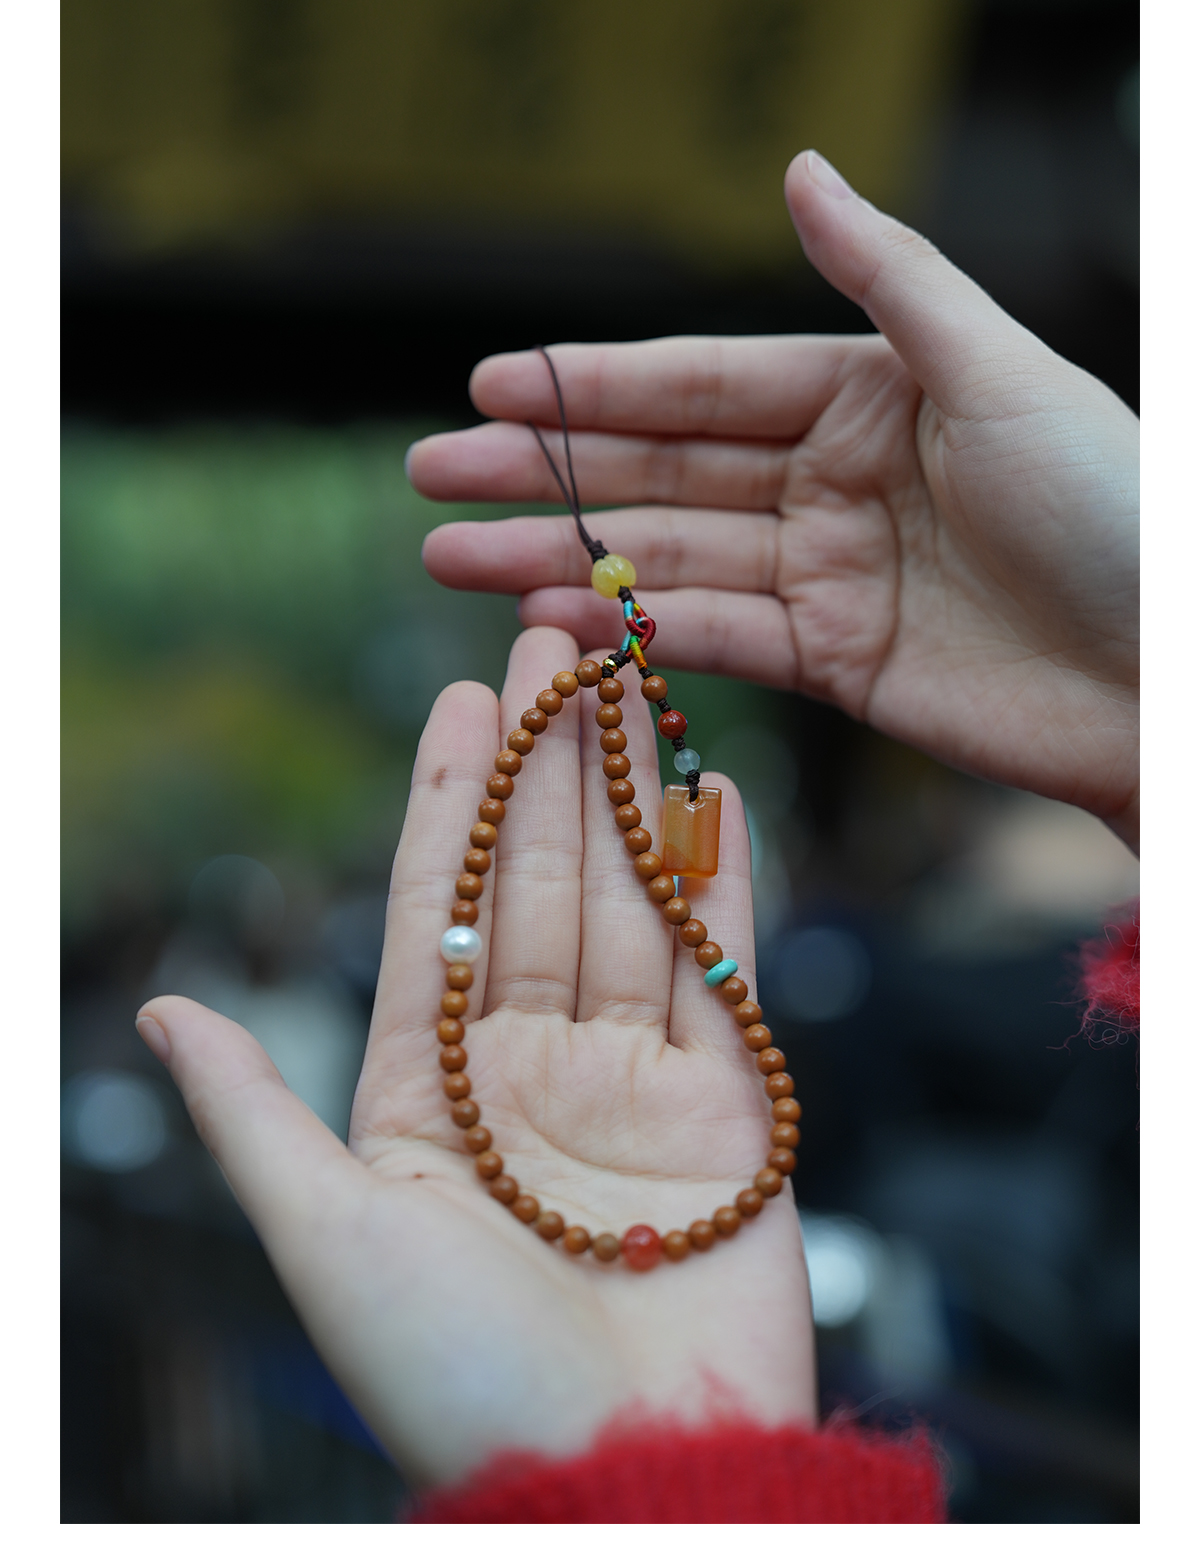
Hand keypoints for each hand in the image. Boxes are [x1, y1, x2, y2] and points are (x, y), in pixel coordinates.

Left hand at [136, 627, 815, 1489]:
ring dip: (631, 792)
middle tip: (559, 642)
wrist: (629, 1480)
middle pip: (542, 883)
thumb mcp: (327, 1237)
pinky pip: (722, 967)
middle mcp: (530, 1071)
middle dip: (548, 760)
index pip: (441, 909)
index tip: (465, 698)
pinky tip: (713, 794)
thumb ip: (252, 1113)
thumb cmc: (455, 1379)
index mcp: (429, 1090)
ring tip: (634, 684)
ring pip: (631, 903)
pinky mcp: (729, 1107)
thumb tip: (163, 1009)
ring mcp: (633, 1082)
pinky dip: (724, 878)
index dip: (452, 797)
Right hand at [409, 151, 1139, 850]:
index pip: (703, 384)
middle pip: (663, 473)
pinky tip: (556, 625)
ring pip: (669, 561)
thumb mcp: (999, 371)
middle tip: (432, 475)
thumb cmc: (1115, 507)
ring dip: (561, 562)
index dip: (593, 386)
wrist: (1171, 682)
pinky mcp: (836, 662)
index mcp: (868, 394)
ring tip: (454, 558)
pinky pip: (716, 640)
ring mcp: (829, 575)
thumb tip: (797, 168)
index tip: (490, 385)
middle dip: (544, 474)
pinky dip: (636, 633)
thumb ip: (886, 280)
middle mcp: (835, 479)